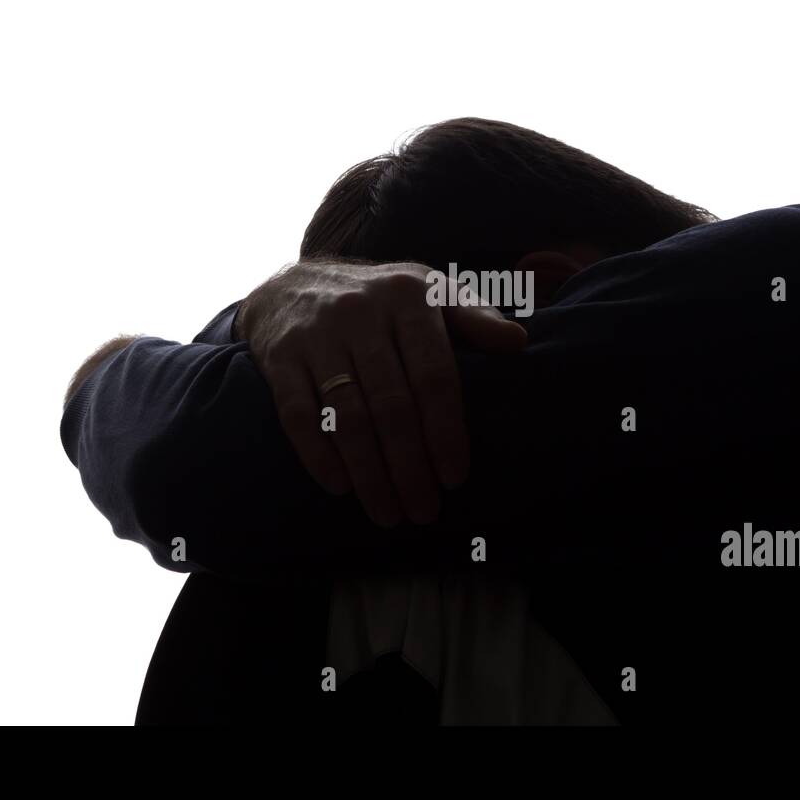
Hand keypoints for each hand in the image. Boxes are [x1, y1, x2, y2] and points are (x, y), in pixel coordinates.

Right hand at [234, 260, 527, 526]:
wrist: (292, 286)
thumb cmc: (380, 300)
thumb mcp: (429, 292)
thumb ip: (474, 316)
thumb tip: (519, 342)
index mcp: (408, 296)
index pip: (434, 375)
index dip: (446, 431)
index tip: (455, 477)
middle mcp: (361, 312)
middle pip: (391, 404)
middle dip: (410, 466)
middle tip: (424, 511)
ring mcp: (317, 334)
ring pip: (347, 416)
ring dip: (370, 473)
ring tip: (388, 513)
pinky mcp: (279, 356)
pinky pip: (298, 414)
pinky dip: (319, 455)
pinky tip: (340, 487)